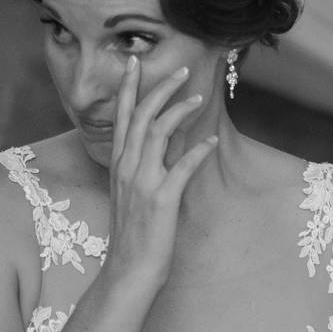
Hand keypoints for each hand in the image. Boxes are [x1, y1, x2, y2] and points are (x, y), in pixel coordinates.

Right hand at [105, 57, 216, 289]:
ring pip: (158, 133)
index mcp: (118, 164)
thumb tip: (169, 142)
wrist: (129, 269)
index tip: (135, 62)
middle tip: (181, 70)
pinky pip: (182, 167)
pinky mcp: (161, 199)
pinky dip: (199, 151)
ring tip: (199, 97)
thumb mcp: (134, 193)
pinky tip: (214, 142)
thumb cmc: (136, 233)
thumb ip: (145, 166)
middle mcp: (126, 167)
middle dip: (160, 88)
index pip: (121, 116)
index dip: (128, 87)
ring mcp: (142, 182)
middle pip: (140, 115)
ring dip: (180, 111)